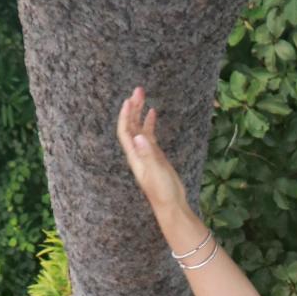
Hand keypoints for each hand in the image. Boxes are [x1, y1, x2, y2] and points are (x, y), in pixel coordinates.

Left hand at [116, 87, 187, 212]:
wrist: (171, 204)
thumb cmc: (162, 191)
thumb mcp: (155, 172)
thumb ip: (148, 154)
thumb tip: (139, 136)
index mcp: (135, 156)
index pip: (125, 131)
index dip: (125, 116)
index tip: (129, 100)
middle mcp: (137, 153)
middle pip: (131, 126)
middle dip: (133, 108)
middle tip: (138, 90)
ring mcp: (146, 154)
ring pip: (140, 128)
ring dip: (140, 112)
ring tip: (143, 96)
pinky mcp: (155, 156)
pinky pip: (150, 135)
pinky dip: (149, 123)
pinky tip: (153, 113)